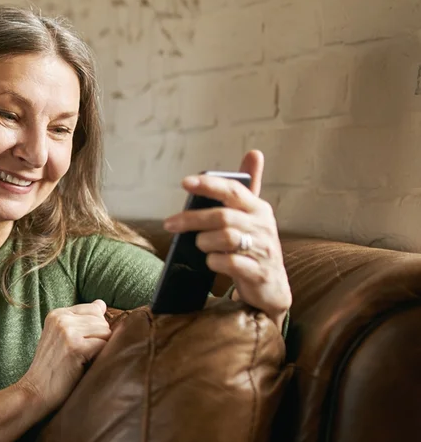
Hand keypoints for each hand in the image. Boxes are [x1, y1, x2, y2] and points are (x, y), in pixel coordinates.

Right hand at [16, 300, 110, 414]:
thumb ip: (80, 320)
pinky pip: (104, 345)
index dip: (96, 329)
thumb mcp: (61, 338)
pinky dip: (100, 358)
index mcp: (57, 314)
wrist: (35, 392)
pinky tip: (85, 366)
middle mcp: (61, 318)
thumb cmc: (52, 369)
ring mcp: (67, 331)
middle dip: (100, 340)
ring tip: (84, 361)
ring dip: (101, 349)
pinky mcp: (74, 346)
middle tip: (83, 357)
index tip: (83, 344)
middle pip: (102, 321)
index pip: (94, 309)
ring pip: (106, 332)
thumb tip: (102, 303)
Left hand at [162, 150, 291, 327]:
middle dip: (192, 219)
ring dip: (204, 242)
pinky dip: (214, 262)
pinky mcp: (259, 273)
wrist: (272, 288)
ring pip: (225, 238)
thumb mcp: (251, 218)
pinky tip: (211, 262)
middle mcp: (263, 226)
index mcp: (258, 209)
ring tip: (200, 246)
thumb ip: (244, 191)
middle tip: (170, 223)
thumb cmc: (253, 247)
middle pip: (222, 216)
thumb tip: (254, 153)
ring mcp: (263, 250)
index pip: (233, 190)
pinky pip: (230, 263)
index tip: (185, 183)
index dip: (209, 184)